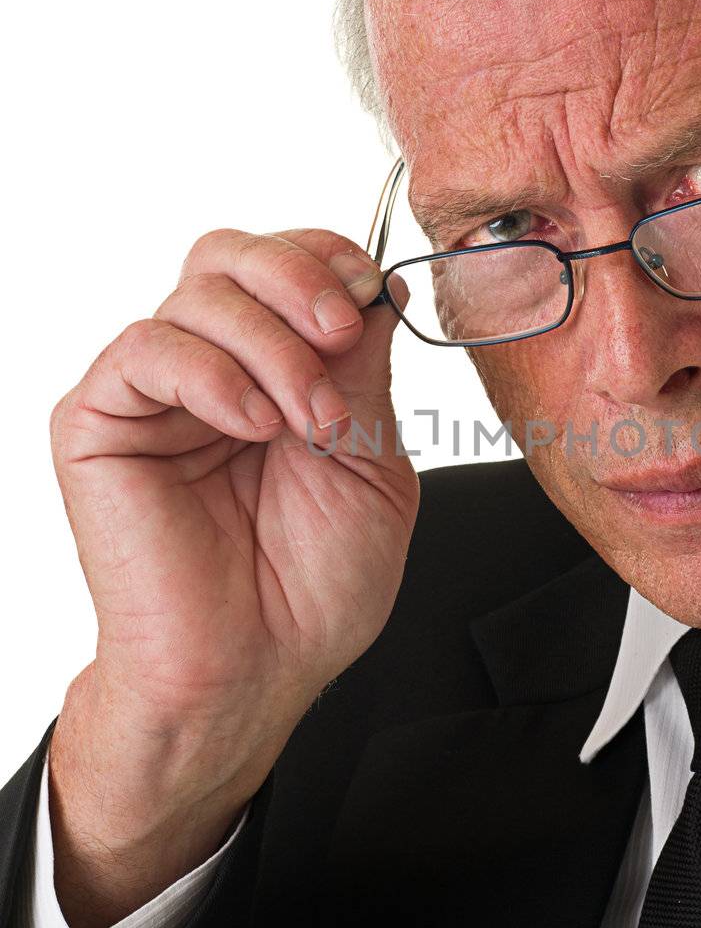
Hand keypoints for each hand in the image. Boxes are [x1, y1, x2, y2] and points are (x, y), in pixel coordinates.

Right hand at [47, 227, 417, 927]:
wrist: (254, 672)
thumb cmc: (310, 588)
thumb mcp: (372, 464)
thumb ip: (363, 372)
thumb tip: (372, 286)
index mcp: (271, 373)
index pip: (285, 266)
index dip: (326, 259)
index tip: (369, 292)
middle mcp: (208, 371)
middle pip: (231, 255)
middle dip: (299, 278)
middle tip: (340, 334)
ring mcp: (152, 395)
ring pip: (199, 293)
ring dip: (273, 346)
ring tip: (310, 423)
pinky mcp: (100, 424)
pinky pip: (147, 349)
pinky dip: (212, 372)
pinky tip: (253, 425)